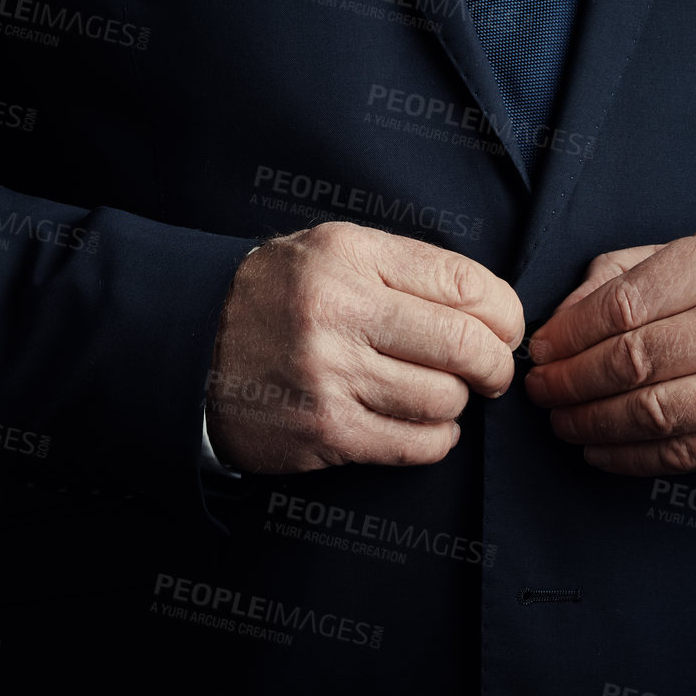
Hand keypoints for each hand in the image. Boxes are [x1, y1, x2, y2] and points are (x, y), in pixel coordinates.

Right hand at [207, 221, 523, 473]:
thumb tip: (490, 306)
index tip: (506, 328)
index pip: (464, 283)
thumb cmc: (275, 296)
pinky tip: (423, 424)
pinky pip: (416, 444)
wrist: (189, 344)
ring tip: (439, 393)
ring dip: (457, 402)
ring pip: (444, 400)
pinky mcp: (325, 430)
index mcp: (350, 256)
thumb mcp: (330, 251)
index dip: (505, 312)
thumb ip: (404, 268)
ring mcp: (331, 375)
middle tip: (494, 371)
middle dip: (496, 365)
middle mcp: (340, 311)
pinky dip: (436, 438)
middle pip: (465, 346)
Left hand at [524, 220, 695, 475]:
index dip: (570, 334)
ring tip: (563, 420)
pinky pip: (686, 456)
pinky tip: (602, 449)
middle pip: (633, 363)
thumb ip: (635, 271)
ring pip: (654, 415)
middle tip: (542, 388)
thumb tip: (565, 316)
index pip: (625, 305)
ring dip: (592, 424)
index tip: (544, 347)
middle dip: (571, 382)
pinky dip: (632, 458)